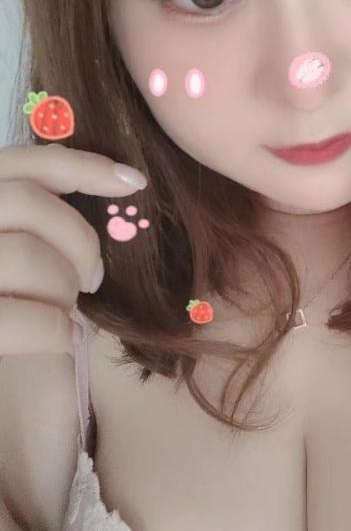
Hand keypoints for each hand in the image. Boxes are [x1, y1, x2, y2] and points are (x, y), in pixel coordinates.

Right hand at [0, 143, 146, 355]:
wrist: (7, 389)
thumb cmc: (18, 305)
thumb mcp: (24, 250)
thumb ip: (42, 214)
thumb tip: (118, 179)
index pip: (21, 162)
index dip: (81, 164)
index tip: (134, 182)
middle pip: (24, 201)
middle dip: (76, 238)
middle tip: (95, 277)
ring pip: (24, 255)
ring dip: (63, 287)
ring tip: (67, 310)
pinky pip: (16, 318)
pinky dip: (53, 329)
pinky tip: (64, 338)